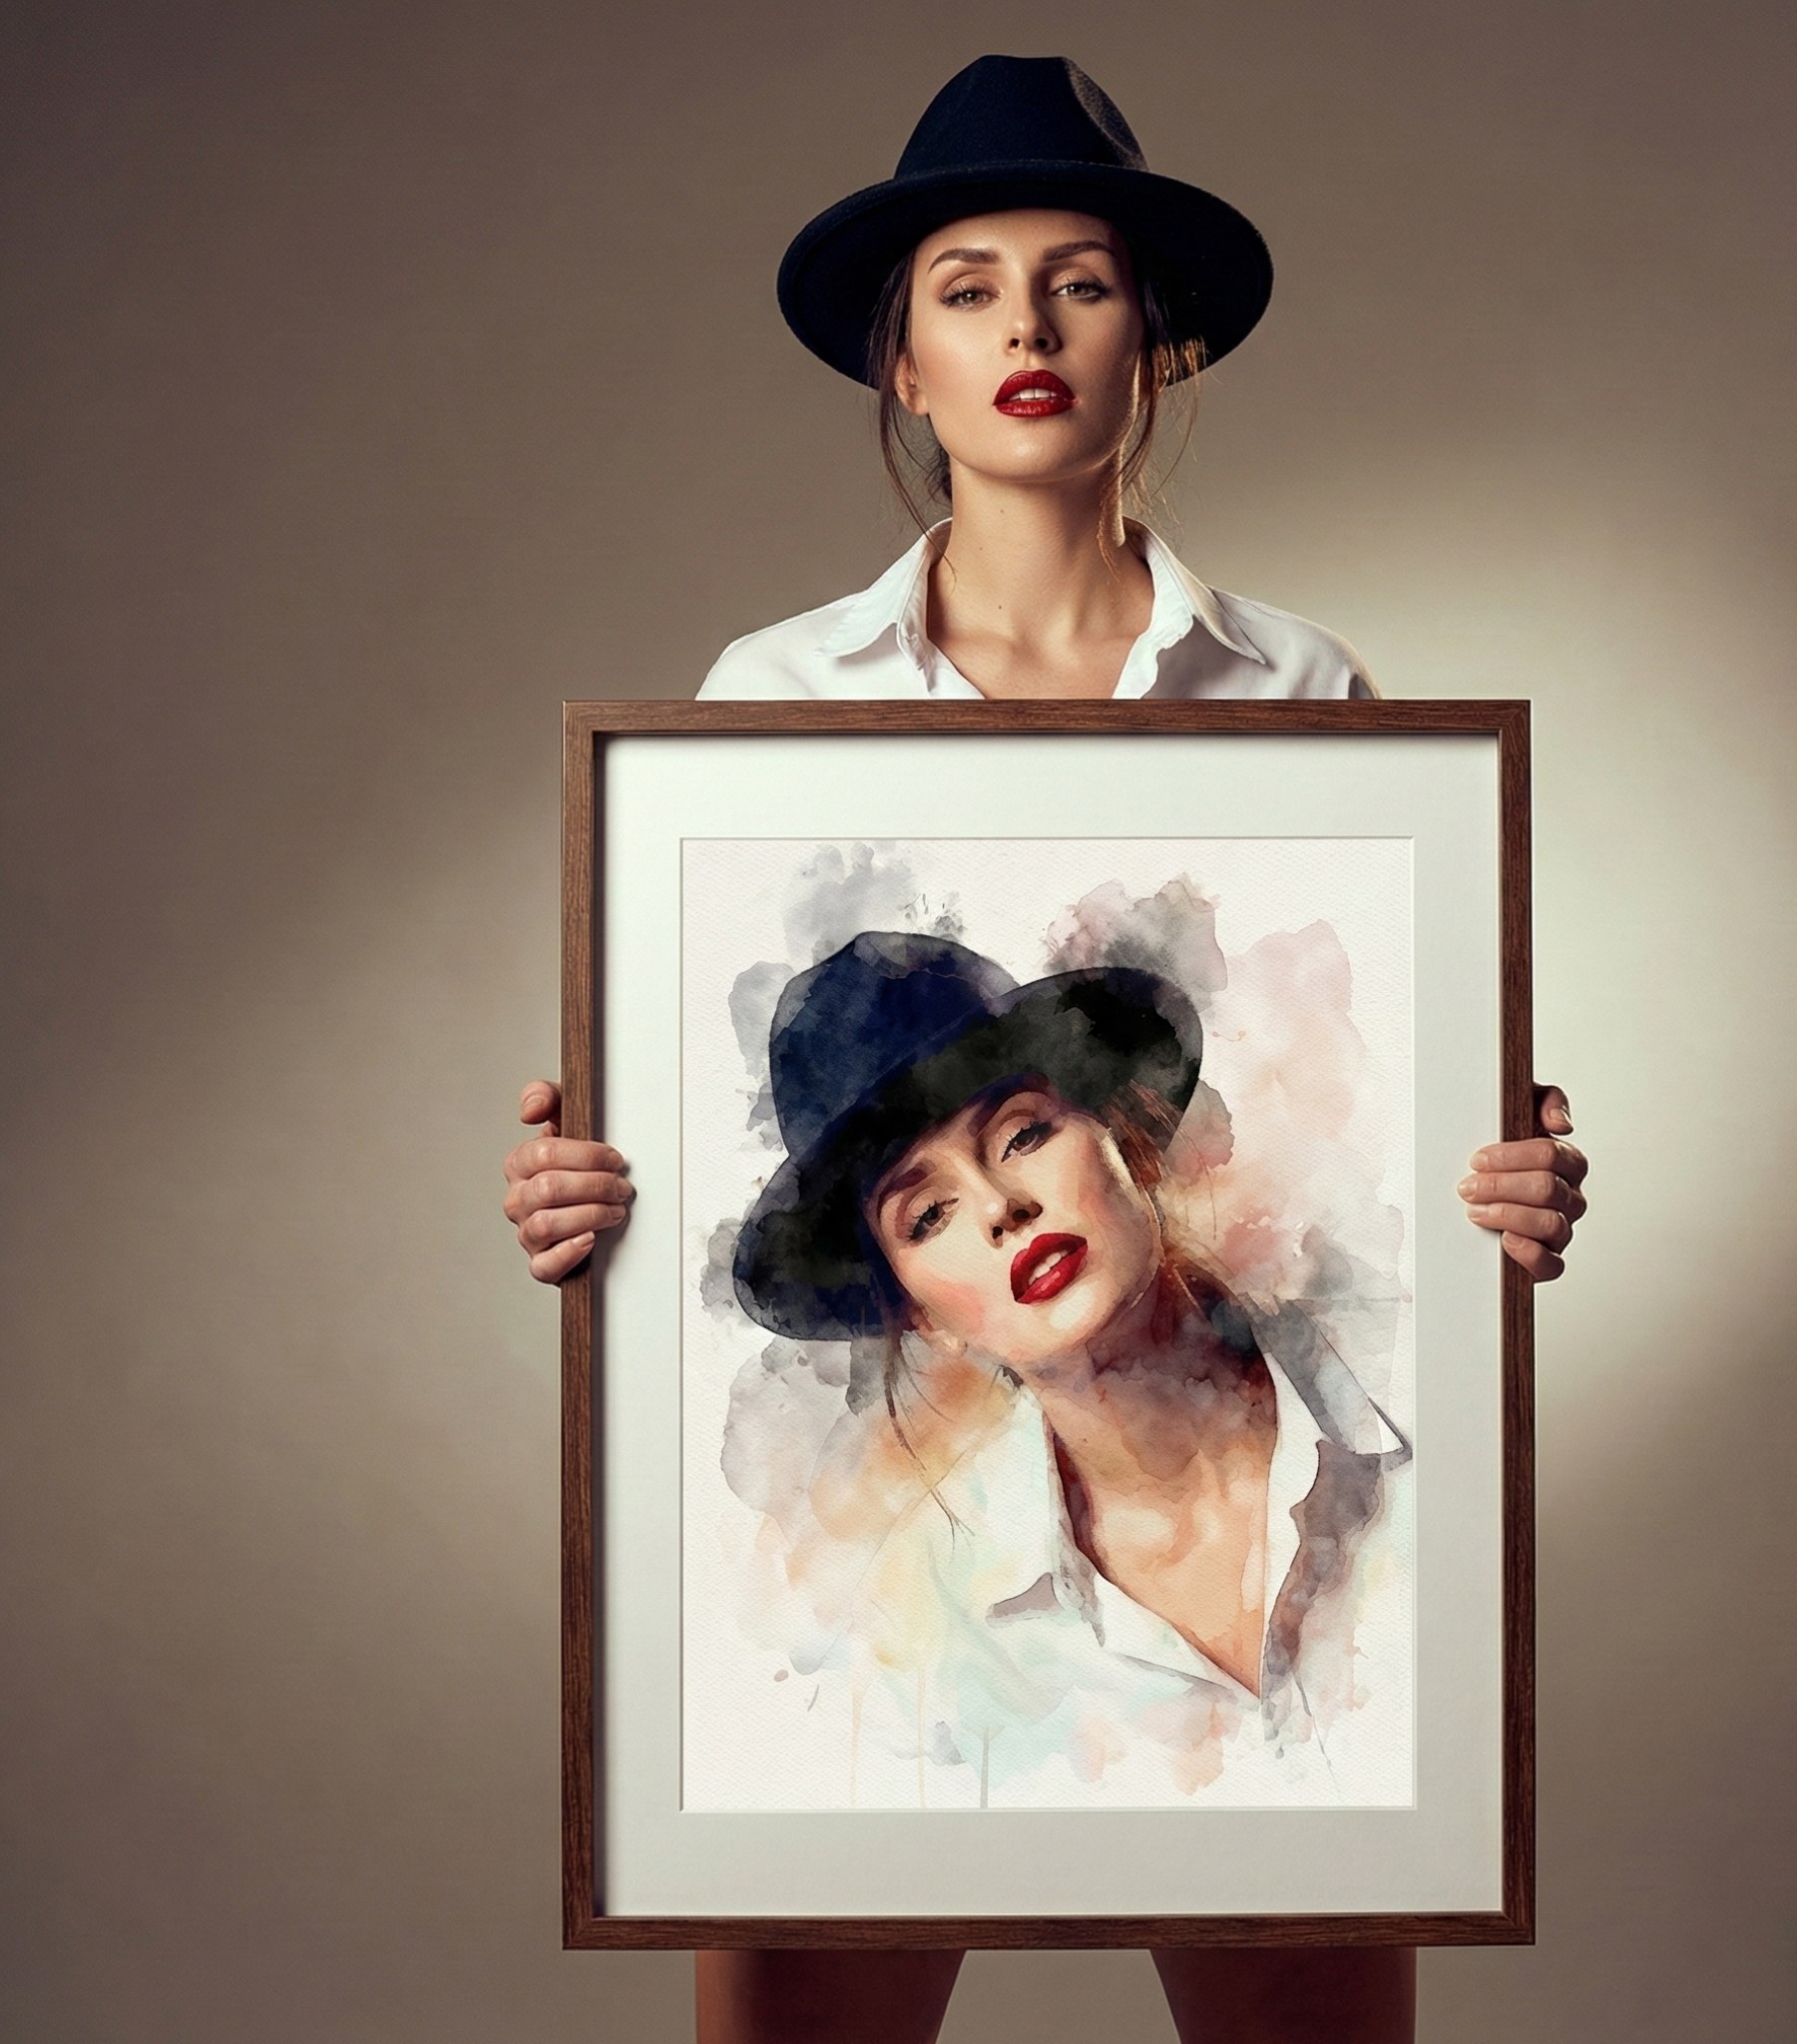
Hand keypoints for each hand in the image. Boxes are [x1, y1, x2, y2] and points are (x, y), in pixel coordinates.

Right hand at [502, 1079, 635, 1283]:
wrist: (590, 1205)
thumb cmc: (579, 1163)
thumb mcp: (567, 1119)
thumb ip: (548, 1097)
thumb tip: (530, 1108)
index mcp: (520, 1164)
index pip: (543, 1154)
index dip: (586, 1156)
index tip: (614, 1159)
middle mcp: (518, 1199)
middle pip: (549, 1189)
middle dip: (595, 1186)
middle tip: (622, 1187)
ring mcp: (527, 1232)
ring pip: (547, 1224)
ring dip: (590, 1215)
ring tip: (615, 1210)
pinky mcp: (542, 1263)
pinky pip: (544, 1265)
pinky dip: (569, 1253)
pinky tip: (590, 1239)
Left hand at [1457, 1083, 1587, 1281]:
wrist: (1474, 1190)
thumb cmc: (1495, 1152)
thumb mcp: (1515, 1111)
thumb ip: (1544, 1099)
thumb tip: (1560, 1124)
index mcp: (1567, 1162)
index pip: (1552, 1154)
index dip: (1512, 1157)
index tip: (1477, 1159)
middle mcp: (1570, 1196)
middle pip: (1548, 1188)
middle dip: (1501, 1186)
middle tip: (1467, 1187)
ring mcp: (1561, 1230)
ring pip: (1551, 1224)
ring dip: (1508, 1215)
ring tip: (1475, 1212)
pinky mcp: (1548, 1260)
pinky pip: (1553, 1265)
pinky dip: (1530, 1254)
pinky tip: (1505, 1240)